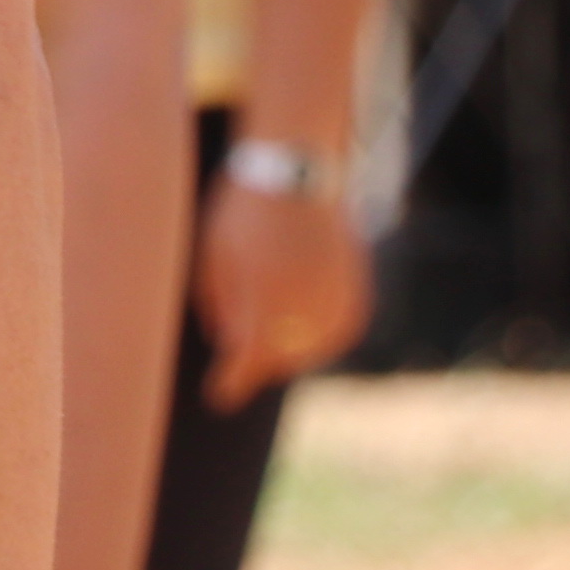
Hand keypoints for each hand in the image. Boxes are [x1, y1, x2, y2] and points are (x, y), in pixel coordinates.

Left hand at [194, 174, 369, 401]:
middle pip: (274, 361)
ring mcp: (334, 311)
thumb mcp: (214, 260)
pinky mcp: (355, 306)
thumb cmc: (243, 216)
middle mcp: (304, 315)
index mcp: (263, 306)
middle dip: (254, 353)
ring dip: (284, 341)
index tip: (219, 396)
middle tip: (243, 320)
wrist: (299, 172)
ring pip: (303, 352)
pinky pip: (329, 336)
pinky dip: (312, 328)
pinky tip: (299, 297)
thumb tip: (231, 348)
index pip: (245, 364)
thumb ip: (221, 311)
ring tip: (273, 291)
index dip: (229, 384)